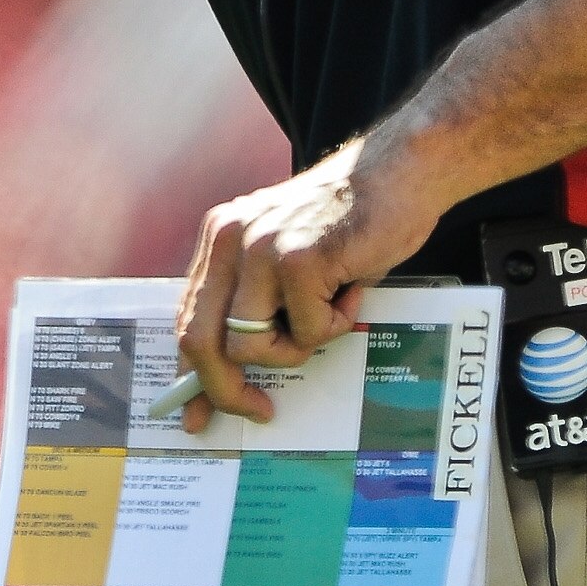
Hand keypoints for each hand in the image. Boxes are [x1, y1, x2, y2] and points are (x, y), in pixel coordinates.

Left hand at [173, 137, 441, 429]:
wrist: (398, 171)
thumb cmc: (350, 222)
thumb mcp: (286, 256)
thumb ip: (256, 301)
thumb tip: (235, 373)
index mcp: (220, 237)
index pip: (187, 317)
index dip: (189, 372)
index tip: (195, 413)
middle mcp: (229, 238)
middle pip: (200, 339)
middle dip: (225, 389)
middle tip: (259, 409)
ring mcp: (261, 247)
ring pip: (251, 344)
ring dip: (297, 347)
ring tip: (329, 311)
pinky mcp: (299, 259)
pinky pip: (308, 332)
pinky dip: (337, 325)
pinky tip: (351, 288)